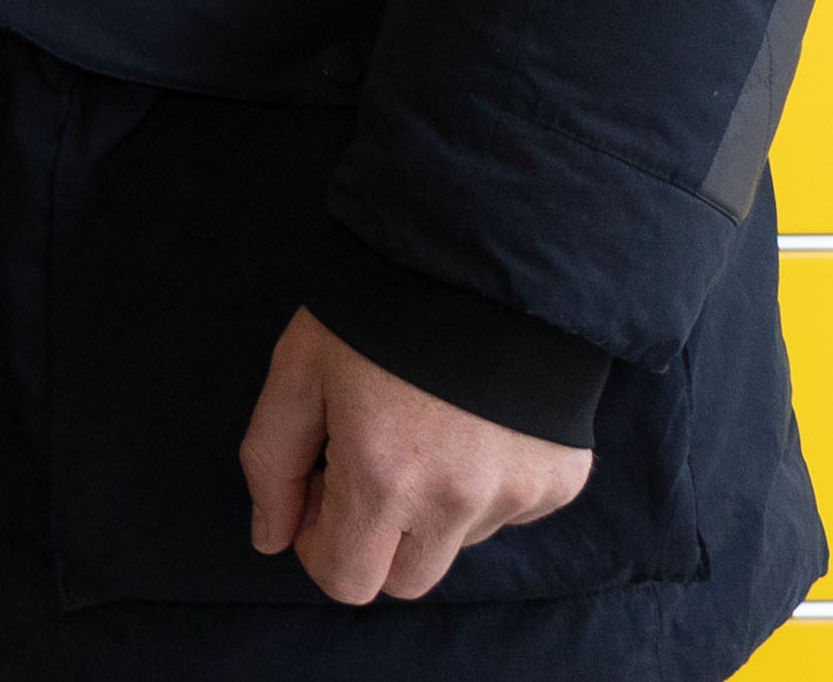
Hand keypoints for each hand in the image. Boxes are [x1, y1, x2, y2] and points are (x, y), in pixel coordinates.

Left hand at [241, 309, 587, 601]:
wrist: (485, 252)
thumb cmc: (376, 305)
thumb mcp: (299, 368)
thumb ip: (273, 462)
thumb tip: (271, 540)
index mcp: (383, 478)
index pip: (347, 580)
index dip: (320, 543)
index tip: (321, 491)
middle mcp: (457, 501)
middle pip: (406, 579)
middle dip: (376, 538)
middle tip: (369, 461)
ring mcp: (516, 493)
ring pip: (458, 544)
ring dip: (433, 509)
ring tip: (425, 425)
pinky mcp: (561, 479)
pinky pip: (509, 512)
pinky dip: (485, 484)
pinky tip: (472, 421)